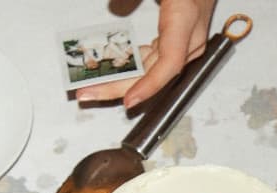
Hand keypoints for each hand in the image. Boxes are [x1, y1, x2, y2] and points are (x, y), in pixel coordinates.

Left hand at [77, 0, 216, 108]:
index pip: (171, 62)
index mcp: (186, 18)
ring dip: (122, 80)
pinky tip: (112, 70)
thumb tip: (113, 9)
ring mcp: (186, 41)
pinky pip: (154, 61)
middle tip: (88, 92)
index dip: (150, 85)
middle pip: (155, 73)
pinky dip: (132, 67)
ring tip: (93, 84)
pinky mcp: (179, 40)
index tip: (129, 100)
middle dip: (120, 87)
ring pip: (152, 70)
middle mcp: (189, 36)